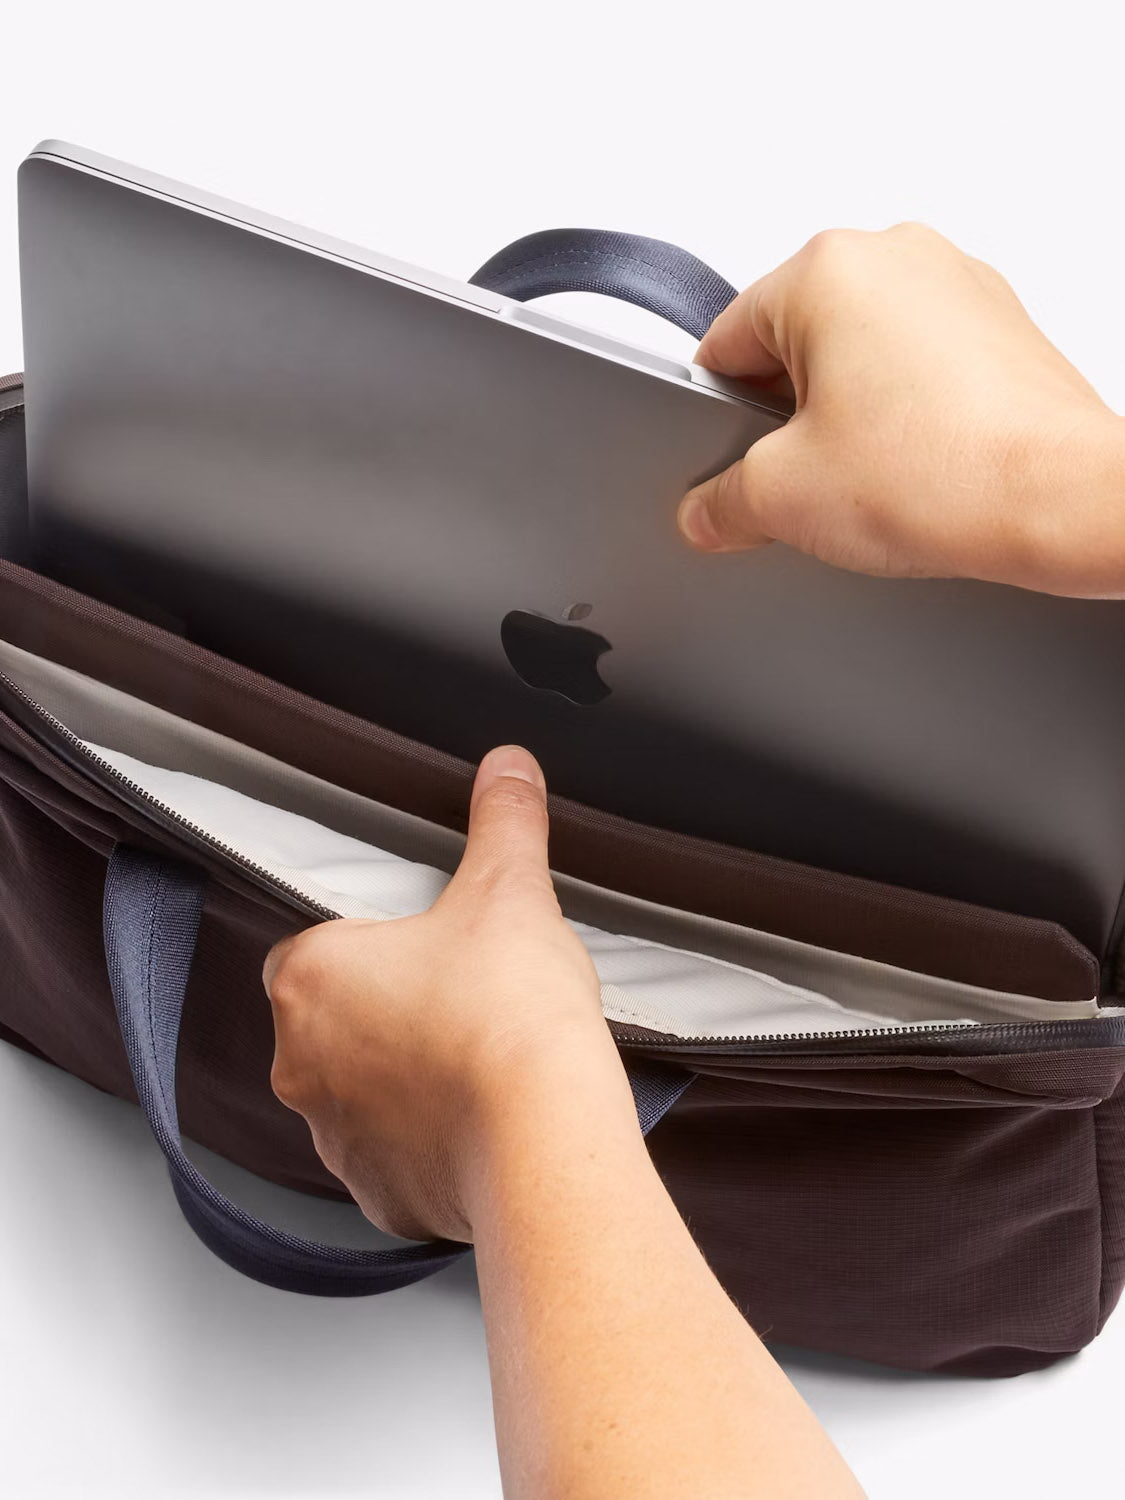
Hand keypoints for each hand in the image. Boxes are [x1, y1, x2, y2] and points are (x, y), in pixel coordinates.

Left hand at [261, 744, 635, 1243]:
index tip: (424, 944)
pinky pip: (397, 1158)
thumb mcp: (510, 891)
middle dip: (390, 1011)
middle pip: (335, 1022)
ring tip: (482, 1058)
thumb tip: (507, 767)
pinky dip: (433, 1142)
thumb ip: (503, 820)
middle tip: (463, 996)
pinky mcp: (381, 1195)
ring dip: (407, 1080)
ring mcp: (337, 1138)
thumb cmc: (509, 1017)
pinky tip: (487, 1118)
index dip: (370, 942)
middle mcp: (302, 1064)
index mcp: (310, 978)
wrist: (544, 1142)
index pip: (313, 947)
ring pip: (363, 1094)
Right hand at [678, 222, 1124, 595]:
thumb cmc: (949, 473)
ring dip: (849, 417)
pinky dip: (907, 415)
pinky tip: (919, 467)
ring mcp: (955, 284)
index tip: (731, 467)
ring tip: (877, 476)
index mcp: (825, 267)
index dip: (716, 420)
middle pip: (792, 347)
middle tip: (812, 480)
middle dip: (788, 420)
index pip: (723, 343)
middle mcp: (895, 254)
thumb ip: (719, 502)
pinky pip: (919, 367)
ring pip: (858, 357)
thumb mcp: (782, 499)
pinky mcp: (999, 325)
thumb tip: (707, 510)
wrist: (1062, 501)